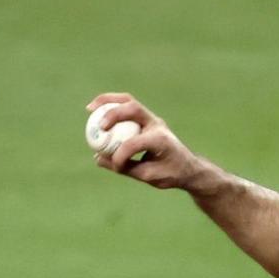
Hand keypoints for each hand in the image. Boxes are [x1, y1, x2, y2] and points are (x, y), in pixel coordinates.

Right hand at [84, 93, 213, 191]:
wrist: (188, 167)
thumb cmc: (171, 173)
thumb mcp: (149, 176)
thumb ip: (125, 168)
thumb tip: (98, 159)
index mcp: (161, 140)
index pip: (134, 143)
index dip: (120, 155)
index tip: (115, 167)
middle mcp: (157, 124)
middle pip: (132, 108)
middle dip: (112, 113)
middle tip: (97, 124)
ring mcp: (152, 119)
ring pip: (129, 101)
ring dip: (108, 101)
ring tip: (90, 108)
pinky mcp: (147, 118)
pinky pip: (128, 106)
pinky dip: (113, 106)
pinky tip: (97, 111)